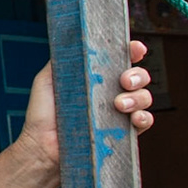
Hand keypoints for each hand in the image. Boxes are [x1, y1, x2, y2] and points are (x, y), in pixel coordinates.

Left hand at [17, 39, 154, 168]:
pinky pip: (144, 122)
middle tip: (123, 81)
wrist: (42, 147)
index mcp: (96, 78)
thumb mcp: (47, 79)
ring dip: (138, 97)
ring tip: (119, 104)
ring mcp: (118, 113)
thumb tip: (73, 39)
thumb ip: (62, 59)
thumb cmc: (42, 115)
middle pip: (139, 76)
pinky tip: (133, 118)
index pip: (120, 59)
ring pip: (144, 97)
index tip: (136, 48)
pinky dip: (144, 117)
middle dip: (137, 75)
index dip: (132, 51)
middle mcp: (110, 93)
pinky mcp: (122, 133)